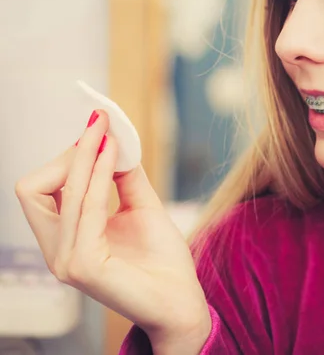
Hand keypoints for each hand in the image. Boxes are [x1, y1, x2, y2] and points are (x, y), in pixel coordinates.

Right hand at [15, 110, 210, 350]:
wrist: (183, 300)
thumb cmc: (162, 259)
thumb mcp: (141, 207)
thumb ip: (123, 176)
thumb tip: (114, 139)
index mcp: (65, 237)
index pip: (40, 188)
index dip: (67, 156)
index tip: (98, 129)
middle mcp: (57, 250)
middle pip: (33, 188)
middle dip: (68, 154)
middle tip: (100, 130)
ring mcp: (66, 260)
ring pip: (59, 193)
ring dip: (85, 156)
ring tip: (109, 133)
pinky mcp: (83, 266)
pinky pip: (86, 208)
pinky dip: (99, 176)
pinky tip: (115, 156)